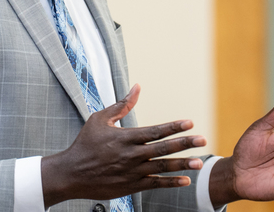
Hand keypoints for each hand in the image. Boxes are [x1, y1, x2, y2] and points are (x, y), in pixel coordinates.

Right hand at [41, 84, 205, 207]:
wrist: (71, 174)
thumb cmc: (85, 144)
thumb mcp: (100, 120)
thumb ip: (122, 105)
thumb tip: (137, 87)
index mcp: (125, 137)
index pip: (155, 131)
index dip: (174, 127)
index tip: (189, 123)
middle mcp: (131, 155)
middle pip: (163, 148)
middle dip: (185, 144)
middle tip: (203, 140)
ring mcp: (132, 172)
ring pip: (162, 167)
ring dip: (182, 164)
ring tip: (199, 162)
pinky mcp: (131, 186)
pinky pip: (155, 185)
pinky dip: (170, 183)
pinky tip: (185, 180)